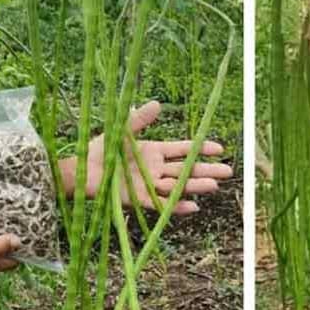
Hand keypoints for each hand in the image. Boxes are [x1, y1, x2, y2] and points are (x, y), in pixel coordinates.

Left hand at [59, 101, 231, 214]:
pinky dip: (176, 206)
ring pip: (178, 186)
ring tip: (215, 185)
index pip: (183, 150)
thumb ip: (140, 119)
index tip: (220, 149)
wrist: (80, 171)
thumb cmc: (99, 149)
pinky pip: (161, 204)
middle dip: (207, 169)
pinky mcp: (138, 200)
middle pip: (186, 169)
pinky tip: (193, 206)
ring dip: (196, 186)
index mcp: (153, 151)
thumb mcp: (122, 129)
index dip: (201, 149)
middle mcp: (155, 169)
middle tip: (229, 171)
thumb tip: (158, 103)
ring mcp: (148, 185)